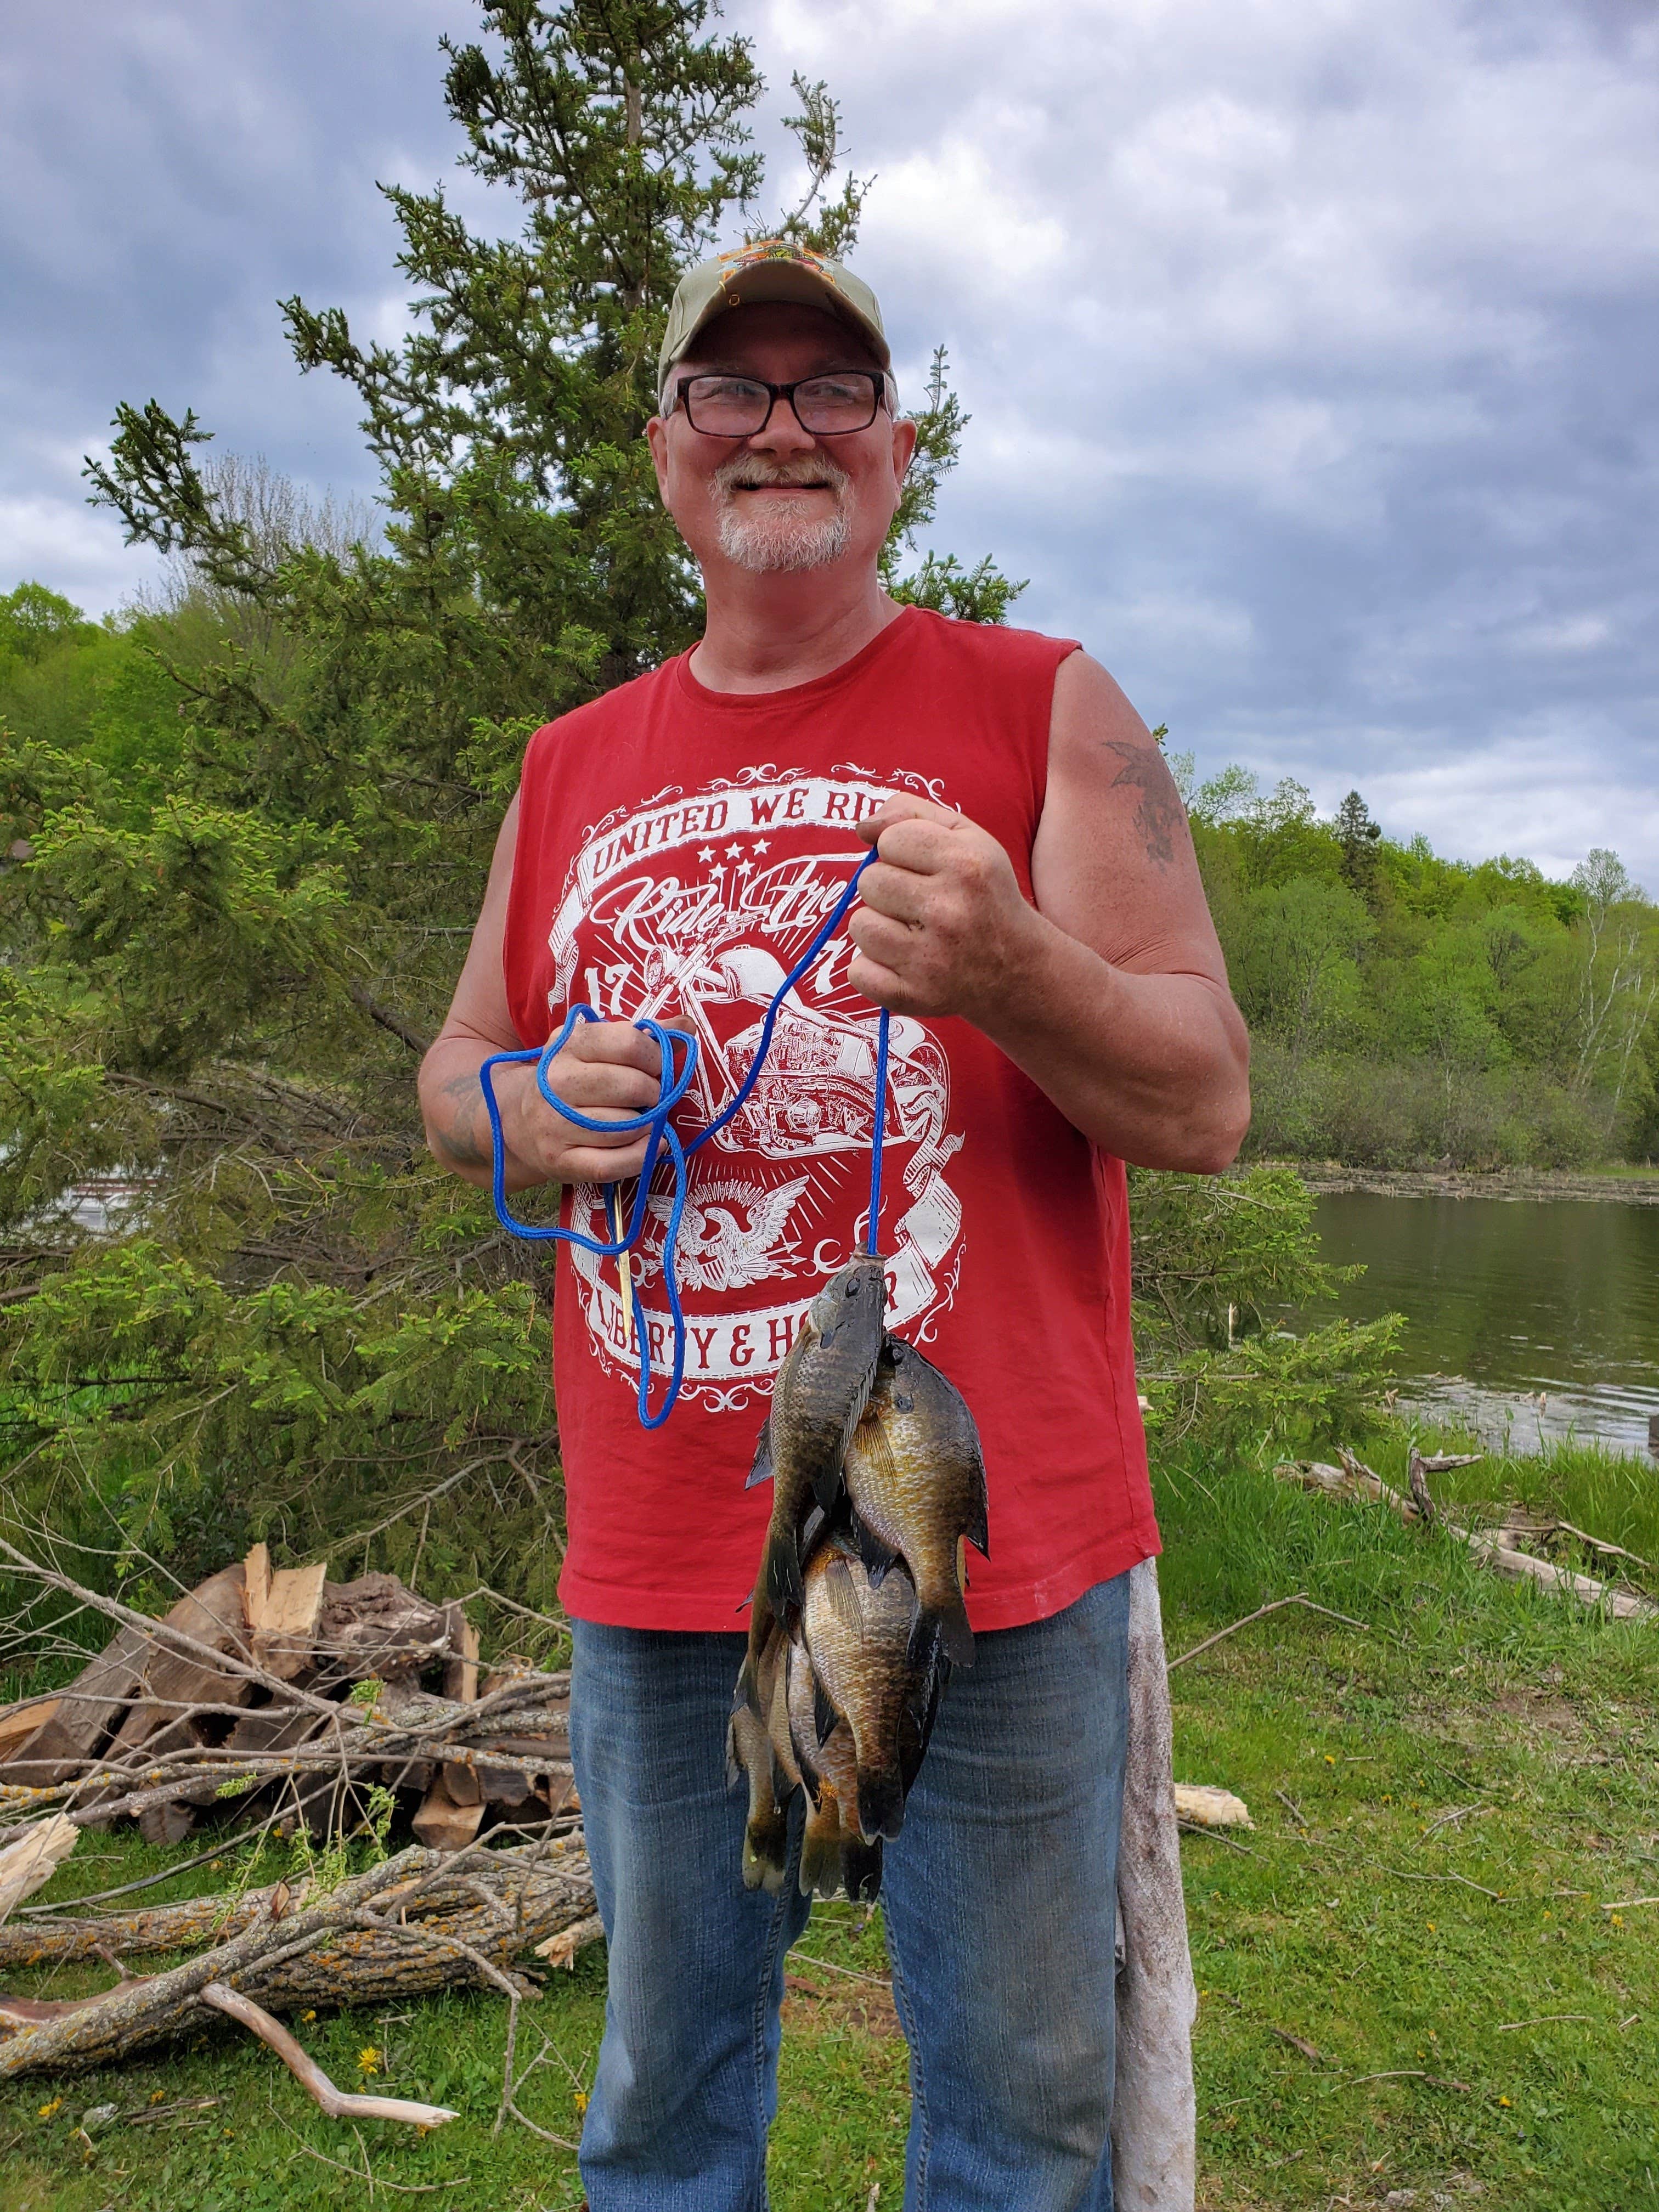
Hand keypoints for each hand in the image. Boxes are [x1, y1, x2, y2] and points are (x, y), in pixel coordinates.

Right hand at [493, 1021, 665, 1185]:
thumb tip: (687, 1025)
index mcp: (568, 1044)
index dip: (656, 1057)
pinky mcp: (560, 1160)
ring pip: (627, 1126)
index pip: (630, 1043)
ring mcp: (554, 1124)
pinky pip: (614, 1163)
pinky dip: (642, 1155)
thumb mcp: (597, 1048)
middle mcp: (556, 1082)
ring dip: (648, 1125)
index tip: (656, 1066)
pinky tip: (651, 1145)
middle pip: (632, 1086)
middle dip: (654, 1093)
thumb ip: (642, 1035)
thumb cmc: (572, 1080)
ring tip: (642, 1119)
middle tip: (650, 1096)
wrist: (519, 1122)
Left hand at [849, 797, 1041, 1024]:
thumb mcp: (967, 839)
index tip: (924, 868)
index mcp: (966, 865)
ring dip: (879, 927)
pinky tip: (904, 962)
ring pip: (860, 926)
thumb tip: (863, 827)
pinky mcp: (914, 995)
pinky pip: (857, 971)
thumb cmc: (983, 893)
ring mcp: (930, 959)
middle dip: (888, 889)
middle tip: (920, 904)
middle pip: (870, 881)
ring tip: (912, 933)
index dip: (900, 851)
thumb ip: (912, 814)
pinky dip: (873, 968)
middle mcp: (949, 911)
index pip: (890, 840)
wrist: (1017, 968)